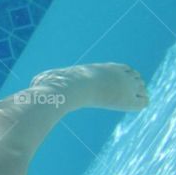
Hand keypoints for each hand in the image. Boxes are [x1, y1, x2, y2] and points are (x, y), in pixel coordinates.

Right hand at [30, 62, 148, 111]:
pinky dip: (140, 103)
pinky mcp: (127, 99)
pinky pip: (142, 101)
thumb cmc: (59, 85)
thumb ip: (46, 82)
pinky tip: (135, 106)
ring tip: (133, 101)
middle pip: (135, 77)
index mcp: (105, 68)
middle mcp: (118, 74)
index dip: (123, 76)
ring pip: (142, 88)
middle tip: (130, 94)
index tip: (120, 85)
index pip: (122, 69)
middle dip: (134, 85)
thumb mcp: (49, 79)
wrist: (71, 88)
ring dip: (138, 94)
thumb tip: (33, 85)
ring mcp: (125, 85)